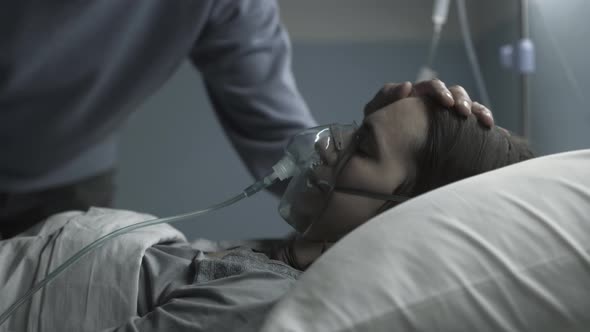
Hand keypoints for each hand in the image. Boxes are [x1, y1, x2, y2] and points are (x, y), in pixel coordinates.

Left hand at [364, 80, 493, 126]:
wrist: (380, 152)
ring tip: (479, 119)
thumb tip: (407, 85)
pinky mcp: (454, 128)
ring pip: (466, 104)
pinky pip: (472, 119)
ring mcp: (445, 115)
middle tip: (462, 112)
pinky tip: (488, 124)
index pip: (432, 87)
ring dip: (474, 108)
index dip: (440, 91)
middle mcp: (433, 102)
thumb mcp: (375, 113)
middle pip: (454, 92)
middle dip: (461, 99)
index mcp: (417, 95)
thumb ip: (386, 97)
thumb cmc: (377, 129)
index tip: (446, 102)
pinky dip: (483, 117)